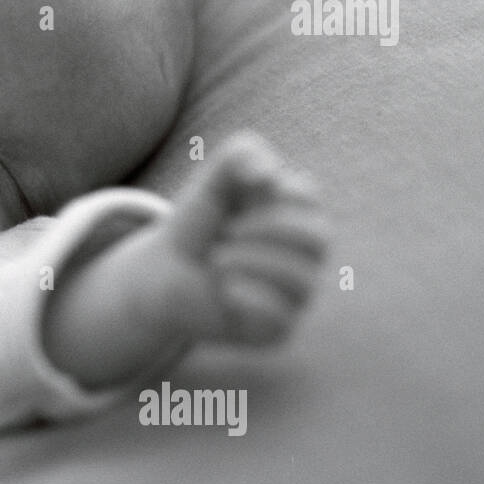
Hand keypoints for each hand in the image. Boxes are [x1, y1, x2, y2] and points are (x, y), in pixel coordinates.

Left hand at [43, 132, 328, 388]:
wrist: (166, 274)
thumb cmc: (199, 224)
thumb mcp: (212, 180)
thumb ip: (240, 155)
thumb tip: (268, 175)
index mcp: (295, 213)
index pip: (308, 195)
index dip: (273, 191)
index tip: (242, 194)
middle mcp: (304, 254)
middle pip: (317, 238)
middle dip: (267, 229)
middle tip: (227, 231)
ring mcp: (295, 293)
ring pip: (303, 281)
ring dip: (254, 262)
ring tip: (218, 259)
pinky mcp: (277, 327)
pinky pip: (282, 318)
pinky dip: (251, 298)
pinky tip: (225, 289)